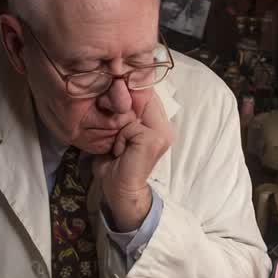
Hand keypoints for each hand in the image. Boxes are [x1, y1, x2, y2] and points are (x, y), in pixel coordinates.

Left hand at [92, 94, 172, 231]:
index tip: (111, 109)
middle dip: (121, 109)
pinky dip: (120, 138)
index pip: (144, 92)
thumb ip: (122, 112)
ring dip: (120, 127)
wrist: (120, 190)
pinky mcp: (155, 139)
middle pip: (141, 97)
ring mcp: (163, 132)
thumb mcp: (119, 130)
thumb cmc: (116, 163)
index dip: (126, 95)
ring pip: (132, 111)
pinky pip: (130, 126)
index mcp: (159, 121)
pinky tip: (121, 152)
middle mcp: (165, 125)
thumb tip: (115, 88)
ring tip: (120, 145)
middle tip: (116, 135)